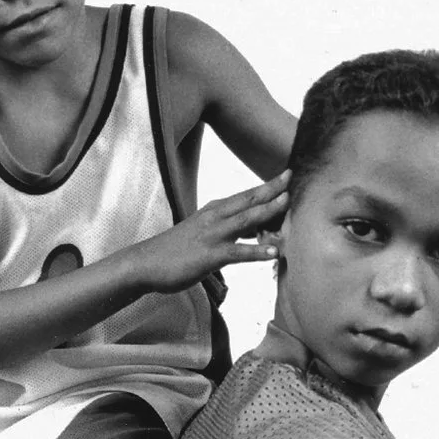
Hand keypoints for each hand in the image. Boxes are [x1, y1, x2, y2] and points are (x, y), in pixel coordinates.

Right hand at [138, 171, 290, 293]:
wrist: (146, 263)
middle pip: (248, 200)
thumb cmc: (175, 250)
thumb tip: (254, 231)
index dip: (267, 186)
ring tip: (287, 203)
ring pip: (245, 220)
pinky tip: (274, 252)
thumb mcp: (203, 232)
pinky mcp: (210, 256)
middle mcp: (215, 217)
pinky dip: (257, 251)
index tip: (287, 175)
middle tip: (293, 178)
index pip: (246, 195)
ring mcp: (213, 235)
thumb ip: (228, 230)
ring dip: (267, 211)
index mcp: (214, 210)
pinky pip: (238, 253)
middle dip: (272, 189)